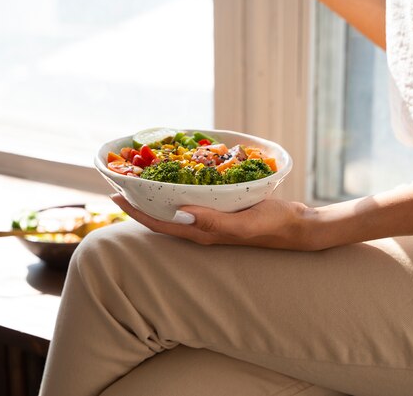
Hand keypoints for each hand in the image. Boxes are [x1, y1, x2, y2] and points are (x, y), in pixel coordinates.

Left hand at [110, 194, 320, 250]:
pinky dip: (178, 189)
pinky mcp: (222, 211)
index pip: (159, 224)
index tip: (114, 194)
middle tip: (122, 182)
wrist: (298, 226)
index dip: (134, 212)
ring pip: (175, 209)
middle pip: (162, 217)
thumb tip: (178, 214)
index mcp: (201, 234)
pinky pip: (193, 200)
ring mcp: (212, 221)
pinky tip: (178, 177)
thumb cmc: (273, 226)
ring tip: (141, 178)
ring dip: (156, 196)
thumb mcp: (244, 224)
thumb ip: (213, 222)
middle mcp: (202, 229)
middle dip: (139, 203)